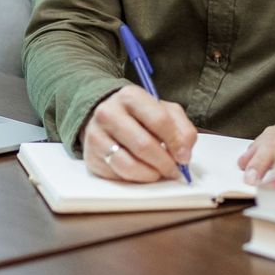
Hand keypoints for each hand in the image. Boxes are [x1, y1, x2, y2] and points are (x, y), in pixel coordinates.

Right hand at [83, 86, 197, 182]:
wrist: (105, 116)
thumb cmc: (139, 115)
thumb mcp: (164, 111)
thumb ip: (182, 128)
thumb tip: (184, 154)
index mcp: (130, 96)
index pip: (159, 120)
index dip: (176, 142)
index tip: (184, 156)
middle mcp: (109, 113)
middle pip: (143, 145)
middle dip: (165, 163)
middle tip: (174, 170)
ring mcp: (96, 136)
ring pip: (128, 165)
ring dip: (150, 174)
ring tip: (159, 173)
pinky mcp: (91, 157)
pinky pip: (117, 175)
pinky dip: (135, 179)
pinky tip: (141, 172)